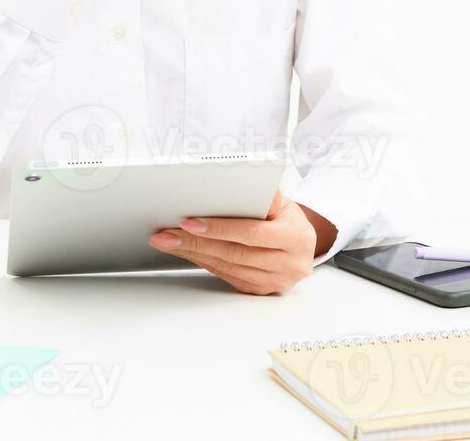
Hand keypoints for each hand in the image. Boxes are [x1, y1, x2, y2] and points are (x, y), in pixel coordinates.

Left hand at [147, 192, 335, 294]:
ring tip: (167, 241)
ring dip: (193, 254)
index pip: (250, 233)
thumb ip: (264, 194)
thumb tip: (240, 179)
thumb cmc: (287, 218)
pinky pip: (227, 276)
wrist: (303, 245)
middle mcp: (289, 264)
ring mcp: (276, 281)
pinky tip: (186, 252)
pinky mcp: (261, 290)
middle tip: (166, 234)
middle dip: (195, 242)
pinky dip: (203, 263)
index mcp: (295, 238)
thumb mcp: (284, 202)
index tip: (188, 221)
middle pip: (234, 253)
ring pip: (227, 267)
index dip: (218, 228)